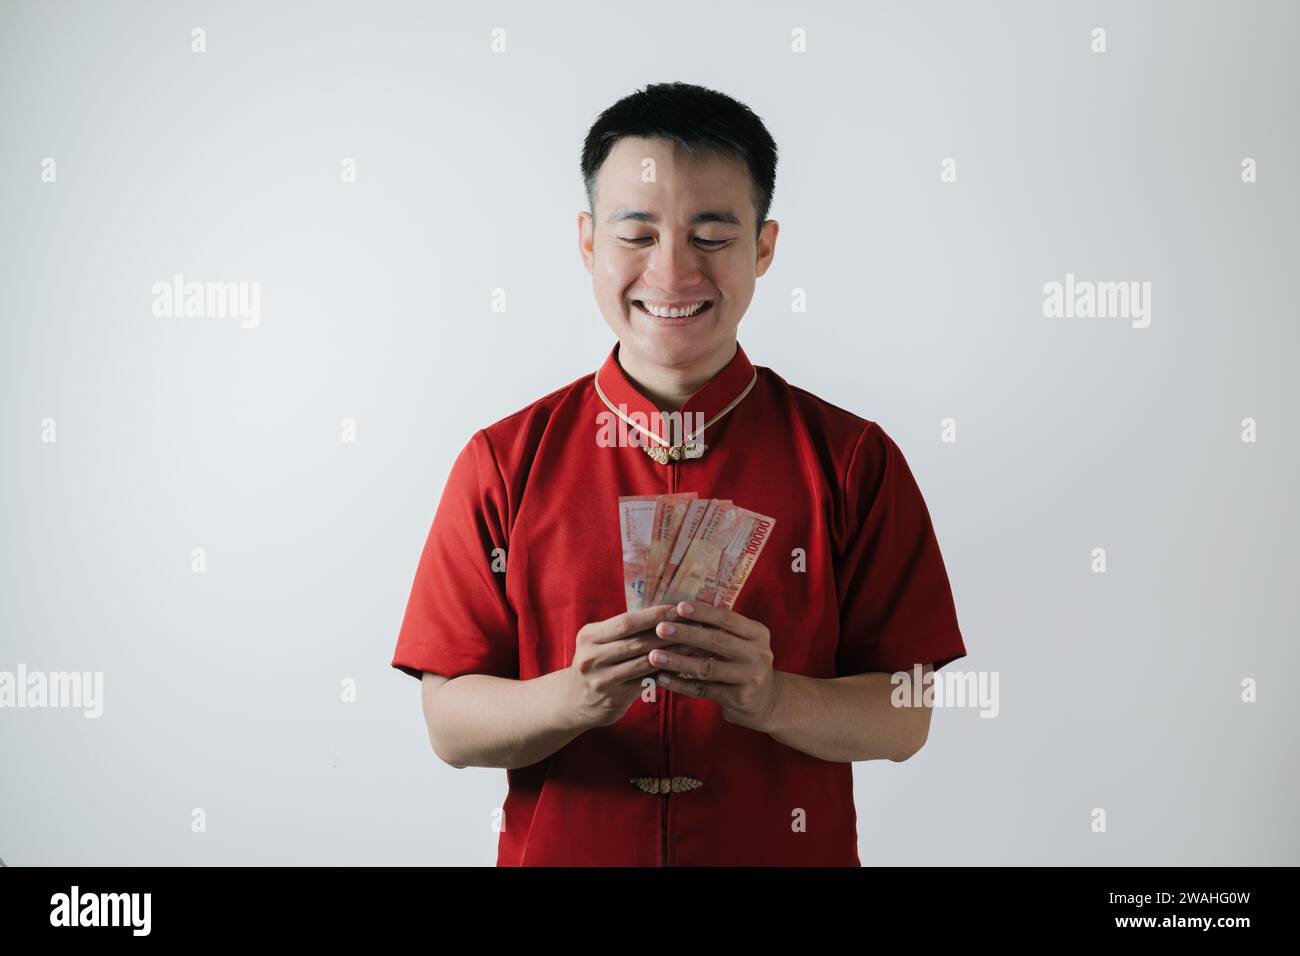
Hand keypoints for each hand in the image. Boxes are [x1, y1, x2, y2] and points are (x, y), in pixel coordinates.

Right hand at [565, 604, 710, 728]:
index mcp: (589, 636)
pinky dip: (667, 672)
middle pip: (637, 642)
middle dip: (668, 633)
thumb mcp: (598, 642)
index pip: (626, 622)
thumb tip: (664, 610)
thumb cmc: (596, 663)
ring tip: (695, 644)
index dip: (653, 615)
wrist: (574, 701)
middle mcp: (591, 657)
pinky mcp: (615, 698)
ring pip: (645, 663)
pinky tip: (684, 666)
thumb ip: (622, 629)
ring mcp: (602, 680)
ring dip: (673, 653)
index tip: (677, 609)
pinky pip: (647, 682)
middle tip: (694, 625)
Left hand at [649, 601, 778, 731]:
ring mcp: (750, 679)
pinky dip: (680, 684)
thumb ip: (720, 629)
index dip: (703, 612)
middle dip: (686, 634)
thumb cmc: (744, 664)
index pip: (727, 618)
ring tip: (653, 656)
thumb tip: (680, 609)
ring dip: (677, 661)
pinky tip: (661, 678)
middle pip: (717, 641)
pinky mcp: (738, 699)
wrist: (767, 702)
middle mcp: (758, 654)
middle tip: (660, 628)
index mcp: (758, 634)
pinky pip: (703, 690)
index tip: (679, 607)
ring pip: (707, 668)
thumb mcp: (743, 643)